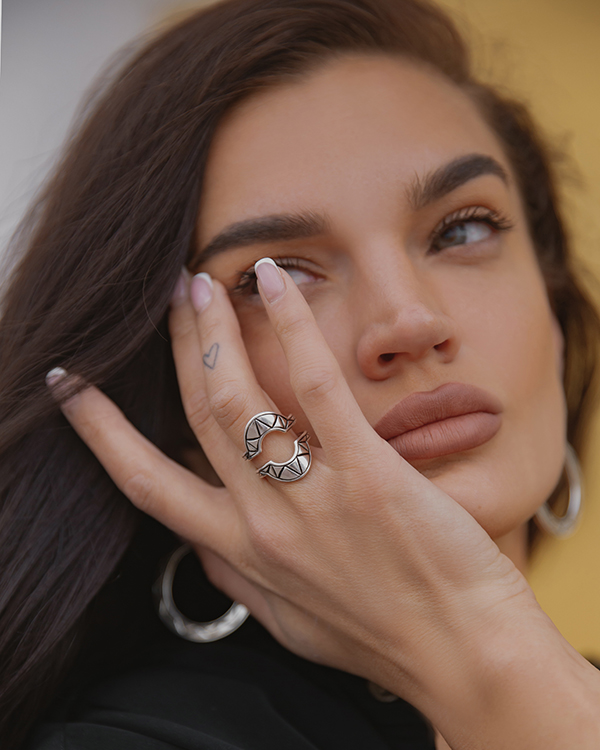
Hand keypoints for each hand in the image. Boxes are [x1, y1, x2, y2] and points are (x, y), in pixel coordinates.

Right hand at [49, 260, 588, 747]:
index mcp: (239, 553)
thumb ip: (238, 586)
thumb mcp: (288, 623)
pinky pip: (316, 385)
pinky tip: (275, 284)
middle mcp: (261, 523)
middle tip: (169, 296)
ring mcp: (310, 498)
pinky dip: (290, 327)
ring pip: (236, 397)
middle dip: (176, 347)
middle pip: (195, 414)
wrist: (460, 653)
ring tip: (204, 283)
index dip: (101, 432)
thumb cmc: (377, 634)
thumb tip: (202, 555)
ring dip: (212, 330)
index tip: (74, 387)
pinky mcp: (367, 474)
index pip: (147, 484)